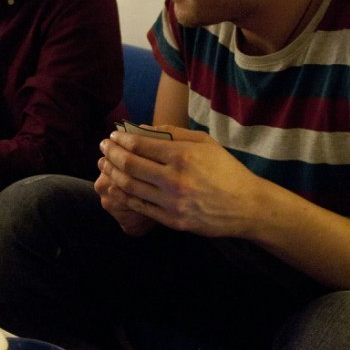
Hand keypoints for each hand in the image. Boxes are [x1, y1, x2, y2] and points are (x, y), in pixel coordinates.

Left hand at [98, 127, 264, 238]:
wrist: (246, 206)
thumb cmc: (226, 170)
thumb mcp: (205, 143)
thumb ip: (173, 133)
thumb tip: (142, 129)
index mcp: (182, 156)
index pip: (140, 145)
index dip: (121, 140)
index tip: (113, 136)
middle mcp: (174, 179)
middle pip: (129, 165)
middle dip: (111, 154)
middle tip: (103, 147)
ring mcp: (172, 202)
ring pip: (130, 187)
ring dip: (111, 174)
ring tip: (104, 165)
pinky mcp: (172, 220)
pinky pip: (140, 207)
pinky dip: (123, 195)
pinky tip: (115, 187)